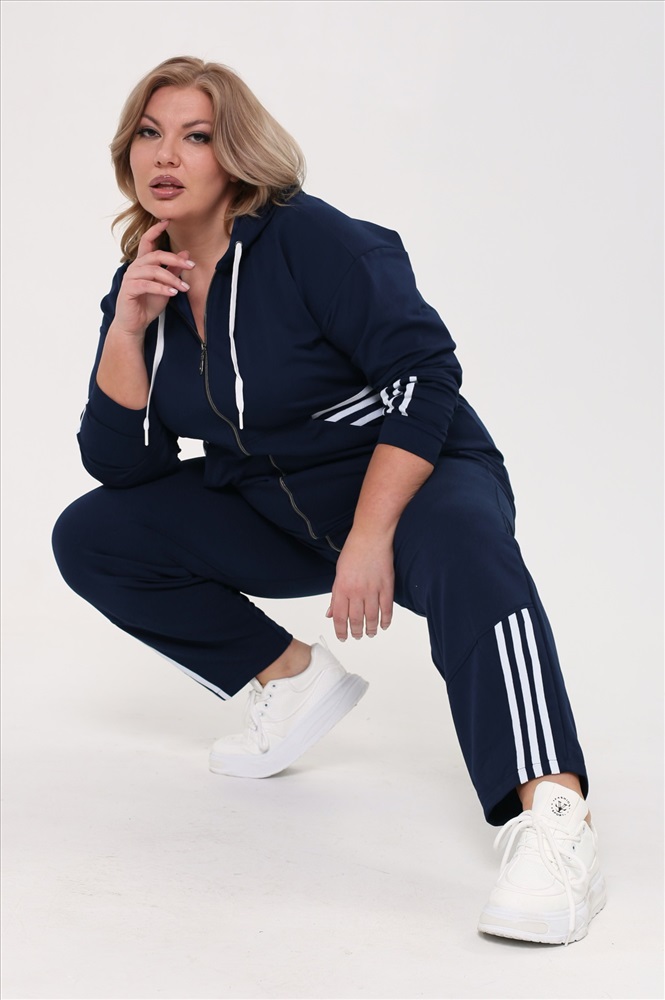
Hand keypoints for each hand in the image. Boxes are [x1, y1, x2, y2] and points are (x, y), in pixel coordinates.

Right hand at [113, 220, 195, 337]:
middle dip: (175, 259)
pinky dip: (162, 288)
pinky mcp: (129, 290)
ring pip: (153, 270)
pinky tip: (173, 293)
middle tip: (192, 266)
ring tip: (184, 288)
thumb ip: (173, 269)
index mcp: (143, 264)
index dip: (155, 230)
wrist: (135, 324)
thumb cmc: (148, 304)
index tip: (167, 221)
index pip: (147, 241)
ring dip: (171, 278)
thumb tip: (186, 254)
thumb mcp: (166, 285)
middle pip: (155, 255)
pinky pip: (147, 285)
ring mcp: (131, 278)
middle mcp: (135, 268)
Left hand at [326, 529, 393, 639]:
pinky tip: (383, 625)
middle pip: (356, 620)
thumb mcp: (338, 574)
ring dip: (370, 629)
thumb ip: (335, 596)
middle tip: (357, 636)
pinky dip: (385, 620)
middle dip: (356, 632)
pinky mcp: (387, 586)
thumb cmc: (353, 552)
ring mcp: (373, 589)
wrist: (371, 536)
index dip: (340, 631)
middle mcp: (356, 591)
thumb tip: (330, 613)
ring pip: (371, 617)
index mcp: (342, 588)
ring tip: (370, 634)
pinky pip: (387, 608)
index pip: (339, 617)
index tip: (342, 637)